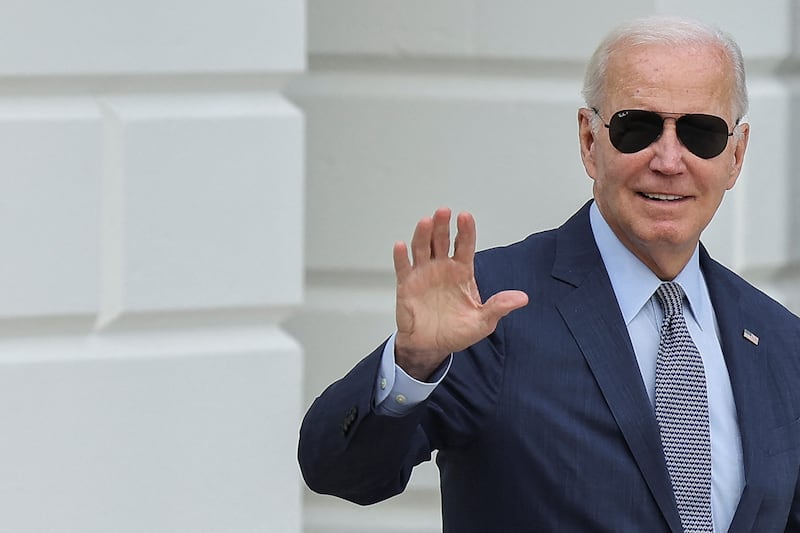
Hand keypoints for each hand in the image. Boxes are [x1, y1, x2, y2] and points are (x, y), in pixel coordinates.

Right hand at [392, 208, 528, 379]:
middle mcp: (442, 268)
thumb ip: (499, 307)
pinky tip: (401, 246)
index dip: (465, 231)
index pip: (464, 245)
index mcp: (462, 272)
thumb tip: (521, 299)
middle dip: (443, 225)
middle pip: (441, 240)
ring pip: (422, 248)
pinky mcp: (407, 285)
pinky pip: (404, 267)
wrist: (431, 346)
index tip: (465, 217)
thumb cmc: (456, 332)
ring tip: (426, 222)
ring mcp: (423, 274)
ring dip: (423, 234)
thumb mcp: (483, 322)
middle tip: (444, 212)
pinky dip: (401, 256)